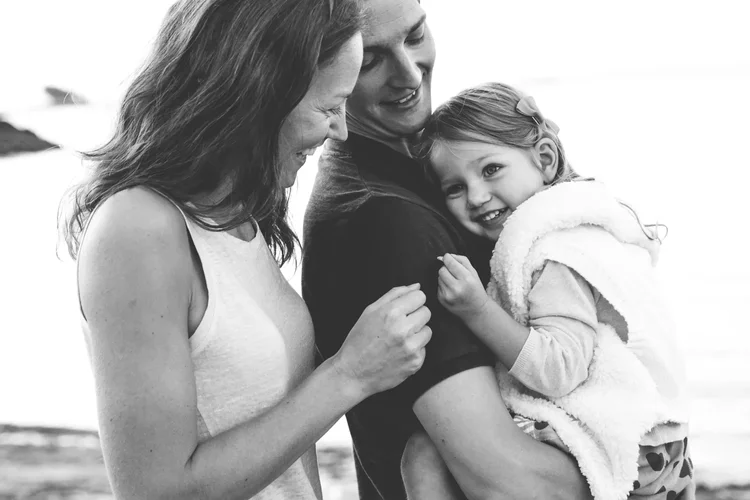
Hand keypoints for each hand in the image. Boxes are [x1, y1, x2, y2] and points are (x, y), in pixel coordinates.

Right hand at [331, 283, 431, 397]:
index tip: (404, 309)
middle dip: (415, 316)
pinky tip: (399, 353)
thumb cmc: (359, 341)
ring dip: (417, 333)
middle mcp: (403, 329)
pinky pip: (424, 348)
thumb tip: (416, 286)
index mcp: (391, 313)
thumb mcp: (370, 311)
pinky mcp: (416, 363)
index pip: (420, 296)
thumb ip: (394, 295)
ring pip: (428, 330)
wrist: (353, 373)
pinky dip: (414, 350)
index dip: (411, 302)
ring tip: (399, 340)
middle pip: (426, 312)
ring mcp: (411, 348)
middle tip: (399, 325)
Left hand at [437, 253, 488, 318]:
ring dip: (444, 278)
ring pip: (439, 277)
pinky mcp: (442, 300)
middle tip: (454, 274)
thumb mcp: (473, 272)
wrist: (476, 311)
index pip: (449, 262)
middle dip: (446, 269)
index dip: (447, 258)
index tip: (449, 258)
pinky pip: (438, 286)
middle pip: (442, 270)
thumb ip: (460, 260)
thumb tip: (442, 257)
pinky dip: (443, 286)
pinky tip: (452, 290)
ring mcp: (448, 295)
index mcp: (466, 279)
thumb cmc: (475, 289)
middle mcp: (456, 288)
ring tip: (454, 283)